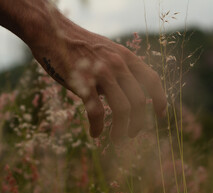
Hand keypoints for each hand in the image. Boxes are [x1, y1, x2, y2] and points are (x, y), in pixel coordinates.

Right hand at [31, 24, 166, 142]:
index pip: (152, 80)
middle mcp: (117, 65)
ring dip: (122, 130)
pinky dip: (97, 127)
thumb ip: (118, 68)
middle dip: (138, 123)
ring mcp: (101, 74)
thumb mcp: (105, 50)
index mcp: (125, 57)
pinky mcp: (83, 84)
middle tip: (131, 134)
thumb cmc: (77, 45)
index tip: (161, 115)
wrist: (51, 33)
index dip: (160, 100)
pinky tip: (95, 134)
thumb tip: (123, 91)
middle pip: (139, 101)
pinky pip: (96, 113)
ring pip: (122, 110)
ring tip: (116, 139)